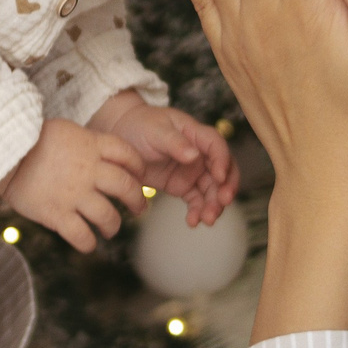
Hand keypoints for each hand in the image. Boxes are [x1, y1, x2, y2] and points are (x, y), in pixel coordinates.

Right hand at [0, 118, 146, 250]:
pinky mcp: (56, 214)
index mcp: (91, 145)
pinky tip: (88, 243)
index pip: (128, 154)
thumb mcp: (65, 130)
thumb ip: (87, 142)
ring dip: (113, 226)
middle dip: (137, 201)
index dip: (138, 167)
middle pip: (126, 187)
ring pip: (107, 216)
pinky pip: (81, 236)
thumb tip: (102, 151)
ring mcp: (73, 193)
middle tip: (139, 209)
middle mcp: (88, 170)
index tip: (138, 176)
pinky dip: (88, 244)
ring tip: (110, 229)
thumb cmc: (29, 139)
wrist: (1, 154)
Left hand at [89, 91, 238, 222]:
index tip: (219, 178)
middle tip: (222, 202)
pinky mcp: (183, 186)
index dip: (223, 161)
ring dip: (214, 205)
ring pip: (212, 190)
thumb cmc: (140, 125)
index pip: (217, 146)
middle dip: (226, 187)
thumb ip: (175, 143)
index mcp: (196, 134)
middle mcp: (200, 153)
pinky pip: (196, 200)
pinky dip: (197, 211)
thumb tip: (194, 155)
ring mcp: (192, 171)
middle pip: (223, 171)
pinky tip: (193, 221)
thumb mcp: (155, 131)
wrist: (121, 135)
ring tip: (207, 219)